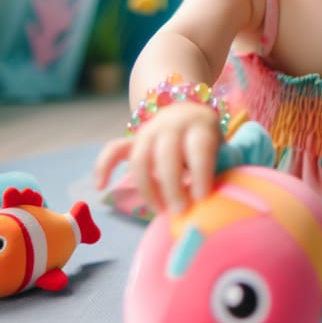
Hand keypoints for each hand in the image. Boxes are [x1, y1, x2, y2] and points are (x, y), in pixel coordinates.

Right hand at [94, 101, 222, 214]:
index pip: (198, 148)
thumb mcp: (220, 147)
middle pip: (166, 154)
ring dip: (148, 188)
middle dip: (172, 186)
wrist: (188, 111)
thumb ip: (217, 169)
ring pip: (140, 159)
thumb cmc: (208, 140)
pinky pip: (113, 150)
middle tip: (180, 211)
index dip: (200, 173)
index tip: (201, 198)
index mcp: (199, 125)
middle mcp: (171, 125)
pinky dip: (103, 167)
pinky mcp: (132, 140)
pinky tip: (101, 187)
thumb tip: (216, 202)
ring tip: (160, 211)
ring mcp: (148, 131)